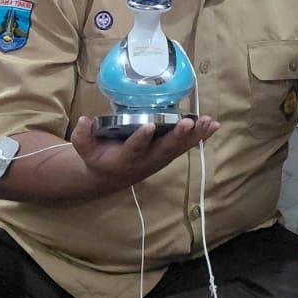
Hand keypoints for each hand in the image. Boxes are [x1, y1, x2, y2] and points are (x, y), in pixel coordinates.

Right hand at [72, 113, 218, 188]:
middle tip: (188, 123)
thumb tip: (84, 121)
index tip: (148, 126)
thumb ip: (83, 137)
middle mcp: (146, 160)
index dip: (140, 139)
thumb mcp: (85, 150)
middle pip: (164, 149)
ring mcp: (161, 157)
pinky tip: (214, 125)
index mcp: (125, 158)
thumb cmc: (100, 158)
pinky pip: (187, 145)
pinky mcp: (169, 153)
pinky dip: (201, 136)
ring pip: (180, 147)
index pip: (133, 148)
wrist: (112, 176)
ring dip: (195, 136)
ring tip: (208, 123)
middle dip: (177, 136)